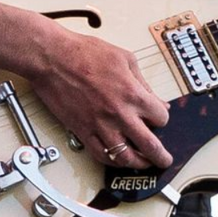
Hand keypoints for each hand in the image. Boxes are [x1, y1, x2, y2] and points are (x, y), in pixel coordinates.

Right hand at [27, 21, 173, 169]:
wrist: (52, 58)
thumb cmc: (84, 53)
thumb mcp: (125, 59)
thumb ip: (143, 82)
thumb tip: (156, 99)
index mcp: (133, 94)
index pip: (161, 118)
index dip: (162, 118)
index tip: (158, 118)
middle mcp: (119, 114)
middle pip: (149, 146)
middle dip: (161, 156)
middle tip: (165, 160)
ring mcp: (100, 125)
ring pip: (125, 157)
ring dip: (138, 164)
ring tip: (143, 163)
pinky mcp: (82, 131)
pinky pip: (100, 154)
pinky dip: (111, 161)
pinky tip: (116, 159)